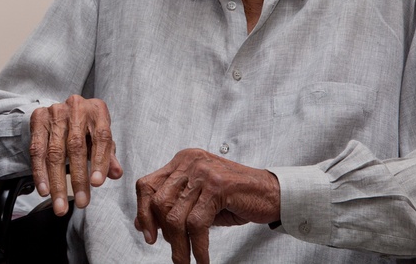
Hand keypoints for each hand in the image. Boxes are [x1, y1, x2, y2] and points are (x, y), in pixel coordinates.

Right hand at [29, 95, 122, 215]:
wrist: (62, 110)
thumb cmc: (86, 128)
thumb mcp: (101, 138)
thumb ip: (109, 156)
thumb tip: (116, 174)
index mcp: (97, 111)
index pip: (101, 137)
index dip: (99, 161)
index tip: (96, 184)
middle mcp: (76, 108)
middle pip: (76, 146)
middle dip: (78, 178)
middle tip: (81, 203)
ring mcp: (55, 112)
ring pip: (55, 151)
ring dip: (57, 182)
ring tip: (60, 205)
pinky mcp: (38, 119)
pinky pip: (37, 150)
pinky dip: (40, 173)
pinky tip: (44, 190)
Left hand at [134, 148, 279, 263]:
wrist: (273, 192)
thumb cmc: (236, 196)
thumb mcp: (199, 200)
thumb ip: (173, 207)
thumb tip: (143, 224)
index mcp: (182, 161)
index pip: (148, 184)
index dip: (142, 211)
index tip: (146, 234)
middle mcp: (189, 162)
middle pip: (158, 200)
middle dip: (160, 230)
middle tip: (172, 251)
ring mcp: (203, 173)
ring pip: (176, 215)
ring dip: (179, 245)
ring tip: (185, 260)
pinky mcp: (218, 187)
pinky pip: (197, 223)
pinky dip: (198, 247)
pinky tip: (202, 258)